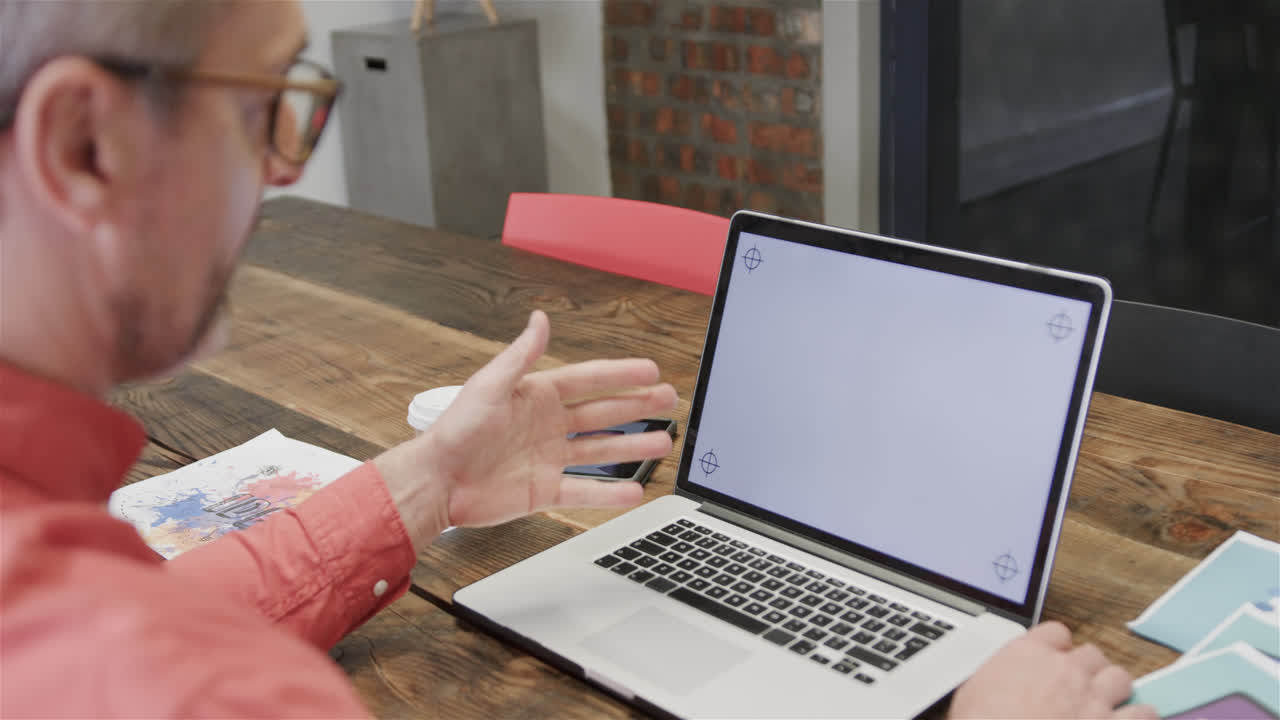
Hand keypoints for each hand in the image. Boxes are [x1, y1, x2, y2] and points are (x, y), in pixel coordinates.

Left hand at [375, 311, 677, 548]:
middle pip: (603, 413)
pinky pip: (584, 490)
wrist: (436, 481)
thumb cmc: (454, 432)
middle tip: (668, 400)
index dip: (621, 375)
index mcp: (537, 396)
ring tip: (663, 442)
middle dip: (637, 406)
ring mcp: (548, 459)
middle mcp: (547, 426)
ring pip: (601, 451)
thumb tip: (539, 318)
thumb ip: (521, 355)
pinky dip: (609, 493)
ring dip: (633, 447)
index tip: (650, 369)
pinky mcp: (544, 491)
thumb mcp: (490, 386)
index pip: (589, 381)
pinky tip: (633, 491)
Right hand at [949, 622, 1157, 719]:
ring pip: (1120, 678)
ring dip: (1115, 691)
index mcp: (1028, 654)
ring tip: (1107, 706)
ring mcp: (1093, 698)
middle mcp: (1065, 670)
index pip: (1056, 632)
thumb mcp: (971, 693)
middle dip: (1089, 670)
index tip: (1056, 660)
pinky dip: (1141, 718)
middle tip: (1080, 688)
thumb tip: (995, 684)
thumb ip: (995, 678)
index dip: (1058, 648)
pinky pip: (1145, 714)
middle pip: (1092, 653)